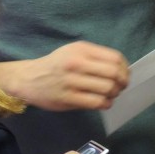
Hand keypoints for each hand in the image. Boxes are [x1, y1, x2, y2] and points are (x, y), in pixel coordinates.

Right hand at [0, 41, 128, 110]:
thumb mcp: (73, 52)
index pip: (115, 58)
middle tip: (121, 87)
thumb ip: (95, 57)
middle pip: (113, 74)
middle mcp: (77, 63)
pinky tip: (103, 102)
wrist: (29, 79)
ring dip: (114, 94)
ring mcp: (72, 81)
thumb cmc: (56, 65)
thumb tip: (120, 69)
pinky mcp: (68, 98)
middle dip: (122, 82)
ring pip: (107, 89)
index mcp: (81, 49)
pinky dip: (106, 103)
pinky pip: (96, 102)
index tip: (124, 74)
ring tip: (111, 95)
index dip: (125, 68)